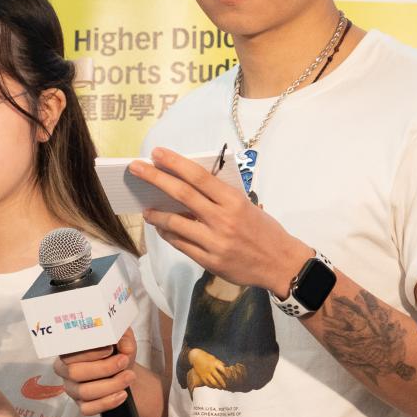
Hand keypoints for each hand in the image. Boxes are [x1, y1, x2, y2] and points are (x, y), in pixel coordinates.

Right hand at [52, 328, 138, 415]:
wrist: (124, 373)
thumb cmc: (117, 354)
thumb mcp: (121, 341)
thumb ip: (121, 335)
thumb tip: (121, 336)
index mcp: (69, 351)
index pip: (69, 352)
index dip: (88, 352)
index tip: (110, 348)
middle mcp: (66, 371)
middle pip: (74, 372)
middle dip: (103, 368)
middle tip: (123, 361)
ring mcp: (73, 390)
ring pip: (84, 391)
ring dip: (111, 384)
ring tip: (129, 376)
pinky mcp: (81, 405)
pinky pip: (89, 409)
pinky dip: (108, 402)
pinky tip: (122, 394)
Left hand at [133, 148, 309, 296]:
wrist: (281, 263)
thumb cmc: (264, 230)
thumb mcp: (246, 206)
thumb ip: (220, 197)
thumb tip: (187, 186)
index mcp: (233, 200)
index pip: (198, 176)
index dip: (175, 163)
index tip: (156, 153)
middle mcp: (222, 219)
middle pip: (182, 194)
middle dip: (155, 179)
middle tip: (136, 169)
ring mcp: (214, 241)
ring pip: (175, 223)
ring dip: (156, 214)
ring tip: (146, 210)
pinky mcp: (210, 261)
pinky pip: (181, 244)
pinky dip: (168, 234)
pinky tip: (162, 228)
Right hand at [184, 347, 244, 390]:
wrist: (195, 356)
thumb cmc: (206, 357)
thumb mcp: (214, 358)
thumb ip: (219, 363)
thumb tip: (226, 368)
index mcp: (214, 363)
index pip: (223, 370)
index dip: (227, 374)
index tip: (228, 377)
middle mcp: (210, 369)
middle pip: (218, 378)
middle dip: (223, 383)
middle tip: (225, 386)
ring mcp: (206, 373)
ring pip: (213, 382)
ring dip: (218, 386)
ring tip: (220, 388)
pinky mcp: (201, 376)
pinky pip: (207, 383)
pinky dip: (211, 386)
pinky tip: (214, 387)